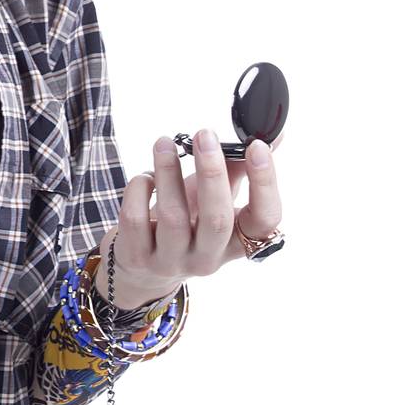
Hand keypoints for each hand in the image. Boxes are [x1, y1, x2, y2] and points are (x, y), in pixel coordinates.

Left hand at [94, 129, 285, 309]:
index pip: (264, 221)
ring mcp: (170, 260)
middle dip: (212, 172)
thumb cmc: (187, 224)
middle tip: (205, 135)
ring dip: (168, 171)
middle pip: (218, 219)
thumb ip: (237, 170)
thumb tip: (269, 136)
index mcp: (235, 242)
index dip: (265, 184)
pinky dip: (139, 188)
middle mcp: (207, 257)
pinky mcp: (136, 257)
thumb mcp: (213, 201)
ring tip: (164, 143)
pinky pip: (135, 218)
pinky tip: (145, 177)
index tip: (257, 146)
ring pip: (173, 216)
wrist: (143, 270)